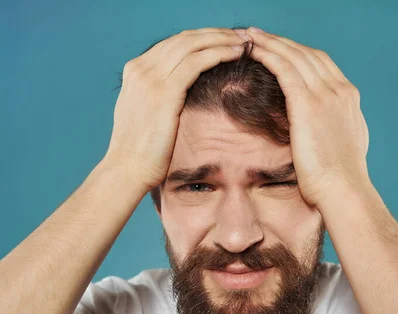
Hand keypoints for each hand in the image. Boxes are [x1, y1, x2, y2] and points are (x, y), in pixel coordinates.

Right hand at [104, 28, 246, 190]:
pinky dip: (219, 53)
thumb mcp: (146, 113)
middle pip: (185, 38)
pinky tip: (236, 53)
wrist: (127, 169)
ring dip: (222, 39)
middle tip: (241, 34)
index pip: (174, 43)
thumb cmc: (142, 150)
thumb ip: (159, 95)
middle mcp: (141, 68)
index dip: (203, 37)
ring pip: (192, 45)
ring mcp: (151, 78)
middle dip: (216, 33)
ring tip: (245, 41)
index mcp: (136, 70)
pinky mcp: (164, 92)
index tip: (225, 39)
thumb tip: (180, 92)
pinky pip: (197, 62)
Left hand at [242, 27, 370, 207]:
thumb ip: (333, 125)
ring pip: (294, 56)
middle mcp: (340, 90)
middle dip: (281, 41)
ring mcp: (327, 95)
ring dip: (270, 42)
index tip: (279, 48)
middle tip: (258, 34)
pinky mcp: (309, 104)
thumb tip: (321, 125)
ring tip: (249, 35)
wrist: (344, 190)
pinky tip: (253, 51)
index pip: (321, 63)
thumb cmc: (340, 178)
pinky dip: (269, 55)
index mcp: (348, 98)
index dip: (297, 52)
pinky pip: (285, 69)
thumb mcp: (342, 144)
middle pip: (307, 53)